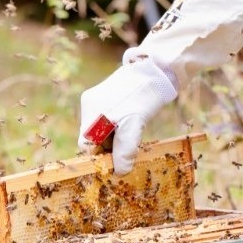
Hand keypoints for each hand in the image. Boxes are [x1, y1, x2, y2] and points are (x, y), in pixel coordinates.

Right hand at [79, 55, 176, 173]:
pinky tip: (129, 121)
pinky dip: (115, 125)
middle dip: (108, 146)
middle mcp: (88, 105)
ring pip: (99, 129)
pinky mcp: (103, 95)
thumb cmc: (144, 97)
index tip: (117, 159)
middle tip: (127, 146)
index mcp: (91, 113)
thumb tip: (120, 172)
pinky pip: (105, 118)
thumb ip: (125, 150)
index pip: (87, 145)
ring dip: (113, 136)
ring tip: (131, 131)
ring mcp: (95, 99)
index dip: (101, 155)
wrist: (155, 69)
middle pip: (92, 137)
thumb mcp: (134, 126)